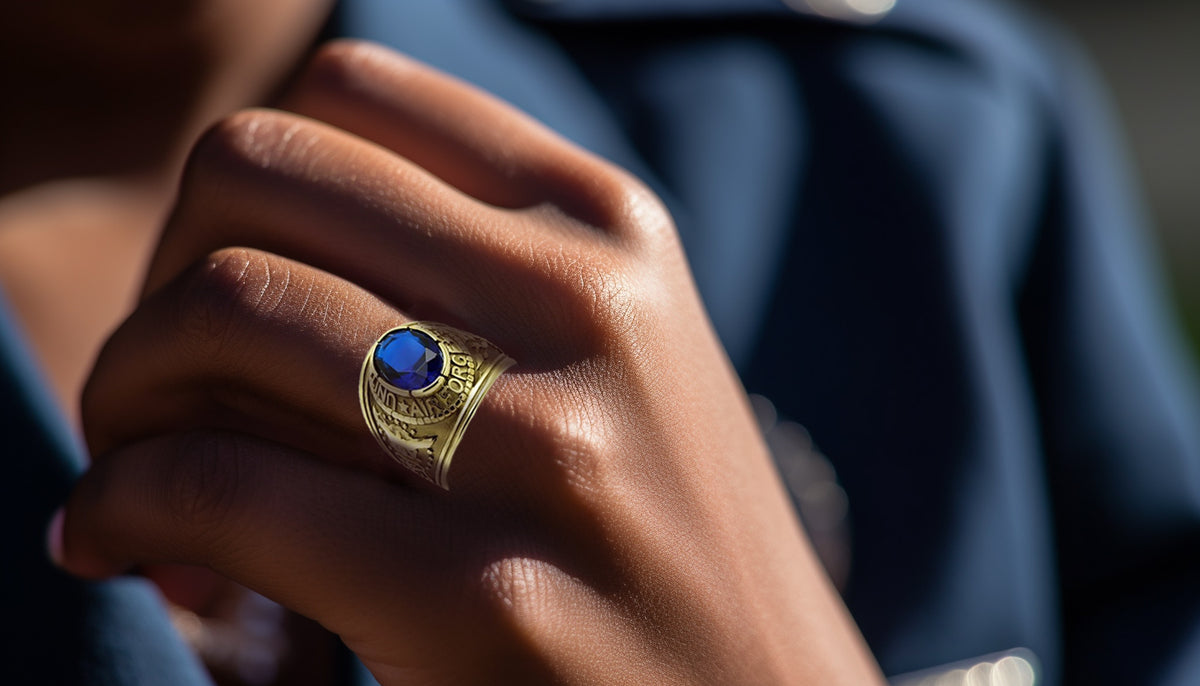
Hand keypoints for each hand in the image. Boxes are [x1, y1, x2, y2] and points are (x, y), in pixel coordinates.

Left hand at [52, 41, 881, 684]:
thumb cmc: (665, 537)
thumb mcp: (613, 356)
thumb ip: (480, 259)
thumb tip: (253, 224)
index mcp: (612, 230)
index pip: (347, 92)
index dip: (241, 185)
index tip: (220, 280)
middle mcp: (590, 306)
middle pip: (258, 171)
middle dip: (163, 272)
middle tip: (156, 382)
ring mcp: (546, 446)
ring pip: (224, 310)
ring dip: (128, 391)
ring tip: (138, 474)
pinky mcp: (484, 601)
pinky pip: (218, 487)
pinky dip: (126, 506)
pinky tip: (124, 545)